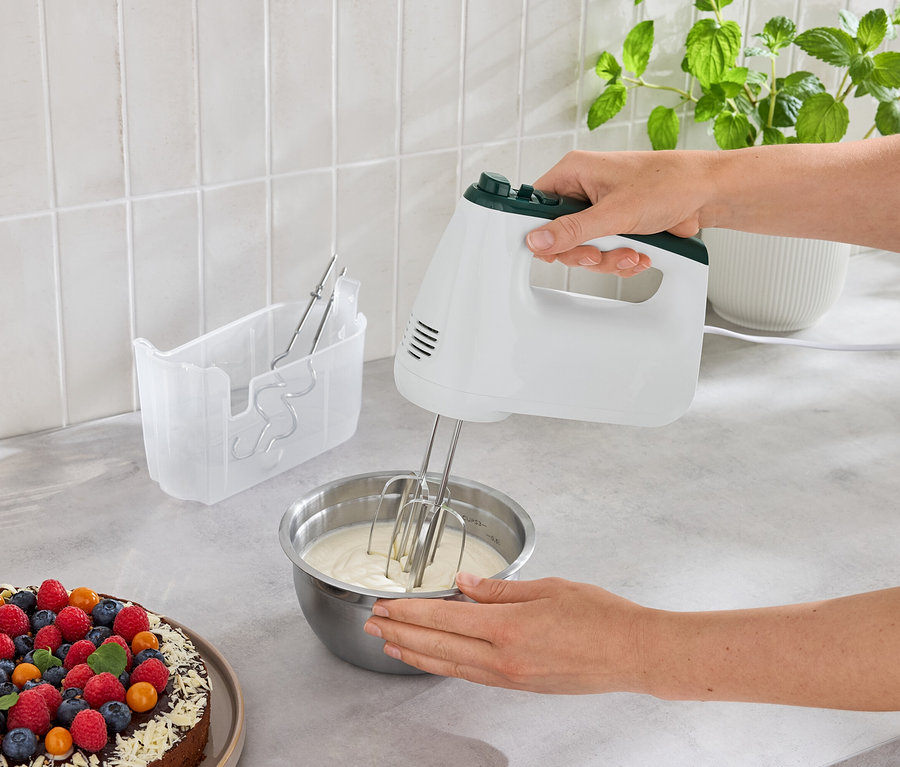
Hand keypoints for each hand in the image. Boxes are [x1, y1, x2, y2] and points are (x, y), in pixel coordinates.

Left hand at [363, 572, 646, 693]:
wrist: (634, 653)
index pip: (444, 618)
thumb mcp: (548, 588)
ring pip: (449, 665)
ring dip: (415, 653)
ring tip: (390, 643)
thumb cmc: (601, 617)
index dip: (410, 612)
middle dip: (401, 633)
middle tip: (373, 623)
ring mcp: (510, 677)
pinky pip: (470, 676)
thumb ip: (499, 589)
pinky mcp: (519, 685)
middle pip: (438, 645)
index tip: (386, 605)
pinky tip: (434, 660)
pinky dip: (444, 666)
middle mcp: (503, 657)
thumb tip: (464, 584)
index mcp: (508, 627)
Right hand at [526, 149, 717, 275]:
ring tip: (631, 251)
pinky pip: (604, 253)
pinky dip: (621, 260)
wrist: (706, 194)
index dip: (540, 231)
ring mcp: (600, 210)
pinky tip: (639, 253)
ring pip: (583, 249)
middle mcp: (583, 189)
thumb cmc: (669, 183)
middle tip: (599, 252)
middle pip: (559, 235)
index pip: (536, 205)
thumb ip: (573, 230)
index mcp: (574, 172)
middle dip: (584, 252)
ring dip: (608, 259)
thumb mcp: (615, 211)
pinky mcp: (616, 227)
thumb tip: (537, 239)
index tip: (552, 249)